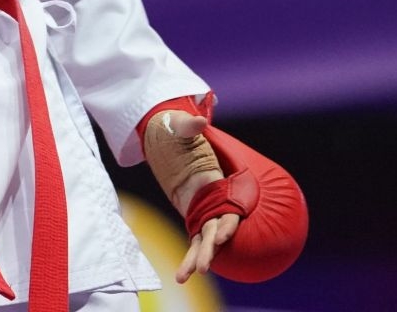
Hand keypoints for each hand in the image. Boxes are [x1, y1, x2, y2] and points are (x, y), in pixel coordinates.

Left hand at [154, 109, 242, 284]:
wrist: (170, 136)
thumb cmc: (178, 131)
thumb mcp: (181, 127)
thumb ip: (189, 126)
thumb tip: (199, 121)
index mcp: (214, 181)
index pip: (227, 207)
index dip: (227, 222)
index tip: (222, 236)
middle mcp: (212, 199)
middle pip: (217, 229)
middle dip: (212, 248)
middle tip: (204, 266)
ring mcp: (202, 208)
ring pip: (205, 239)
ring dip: (199, 258)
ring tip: (185, 276)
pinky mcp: (192, 214)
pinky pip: (194, 238)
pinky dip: (190, 255)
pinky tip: (182, 274)